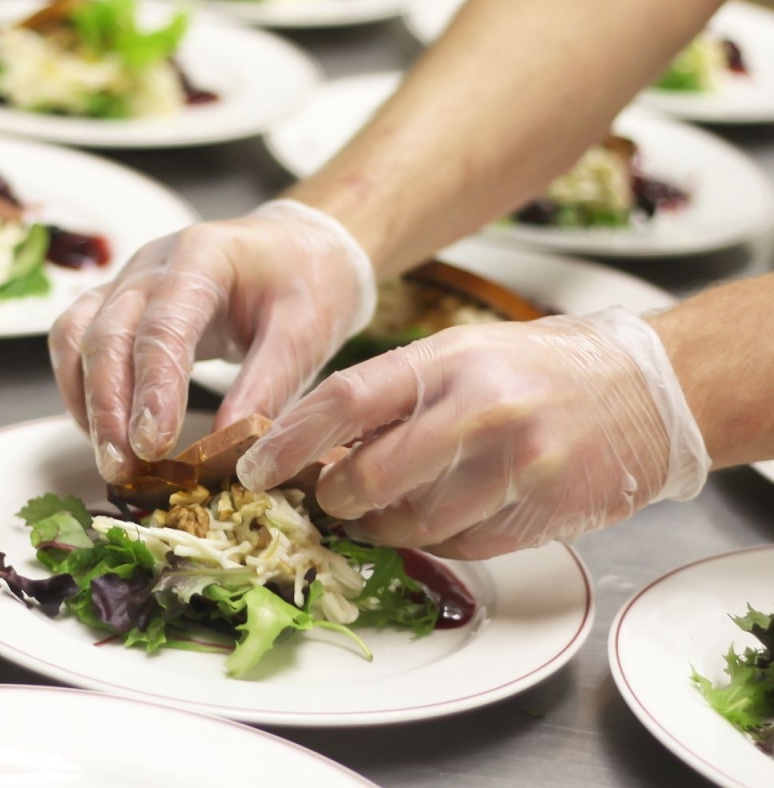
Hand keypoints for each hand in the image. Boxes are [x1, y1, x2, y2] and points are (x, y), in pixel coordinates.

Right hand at [48, 199, 375, 483]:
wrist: (301, 250)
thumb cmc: (309, 285)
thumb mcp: (305, 332)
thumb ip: (269, 385)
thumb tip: (234, 450)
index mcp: (204, 257)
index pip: (164, 325)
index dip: (154, 388)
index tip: (153, 445)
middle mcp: (155, 264)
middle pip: (107, 333)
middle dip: (109, 406)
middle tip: (122, 466)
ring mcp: (133, 280)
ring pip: (79, 337)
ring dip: (87, 402)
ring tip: (112, 460)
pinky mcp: (126, 303)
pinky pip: (80, 342)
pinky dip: (84, 388)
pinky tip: (106, 432)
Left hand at [237, 308, 709, 559]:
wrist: (645, 393)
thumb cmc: (542, 369)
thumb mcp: (466, 355)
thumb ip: (400, 395)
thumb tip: (327, 443)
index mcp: (448, 360)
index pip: (345, 399)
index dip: (289, 439)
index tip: (254, 466)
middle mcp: (477, 409)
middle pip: (367, 475)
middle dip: (336, 497)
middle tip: (331, 496)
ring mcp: (510, 464)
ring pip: (410, 522)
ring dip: (383, 525)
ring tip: (387, 508)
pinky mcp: (535, 511)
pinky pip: (457, 545)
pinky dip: (434, 538)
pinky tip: (444, 512)